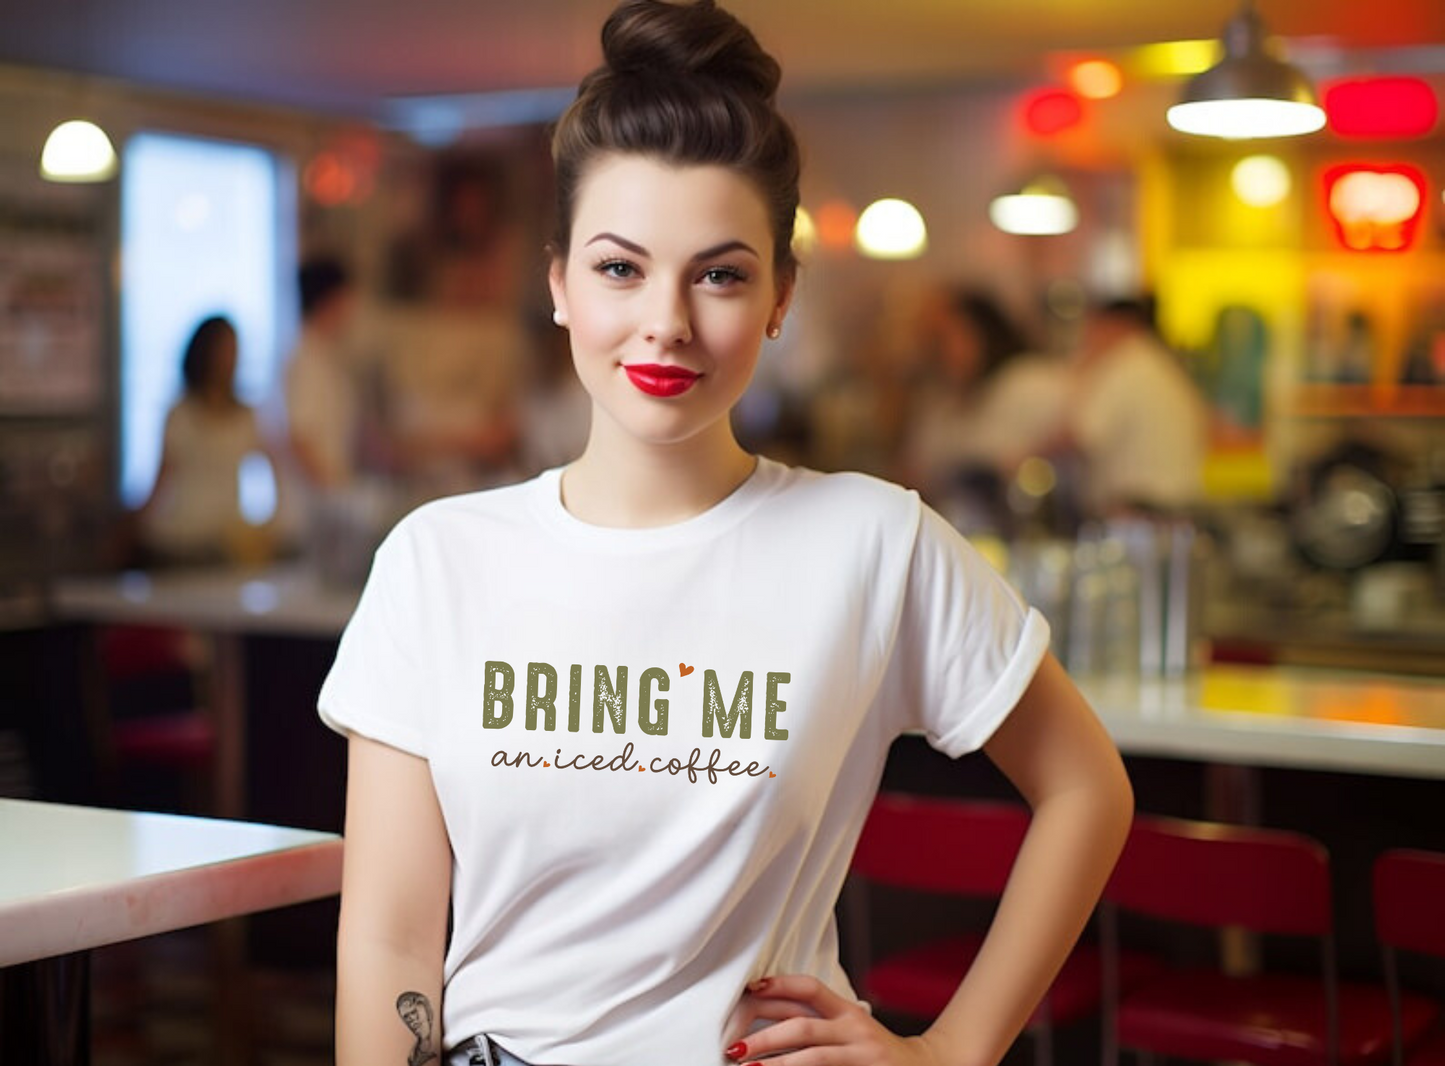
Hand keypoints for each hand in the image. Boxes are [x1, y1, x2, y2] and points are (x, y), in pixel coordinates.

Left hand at [724, 974, 948, 1065]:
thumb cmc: (874, 1052)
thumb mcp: (849, 1029)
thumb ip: (817, 1020)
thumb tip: (768, 1016)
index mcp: (847, 1011)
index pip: (809, 987)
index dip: (779, 984)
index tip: (749, 988)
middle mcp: (854, 1028)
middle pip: (802, 1024)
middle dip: (765, 1035)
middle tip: (734, 1047)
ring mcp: (861, 1053)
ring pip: (813, 1056)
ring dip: (777, 1062)